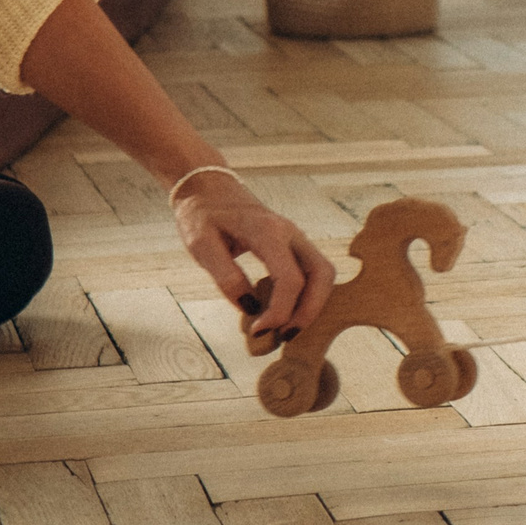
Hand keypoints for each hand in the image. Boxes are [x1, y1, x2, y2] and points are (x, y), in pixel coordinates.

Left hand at [173, 174, 336, 336]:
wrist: (208, 187)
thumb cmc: (202, 215)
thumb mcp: (201, 245)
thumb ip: (225, 276)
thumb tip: (249, 307)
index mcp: (268, 231)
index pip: (290, 279)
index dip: (280, 311)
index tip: (258, 331)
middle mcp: (290, 232)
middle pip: (321, 274)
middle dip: (310, 311)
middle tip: (285, 337)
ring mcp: (296, 237)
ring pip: (324, 273)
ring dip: (313, 304)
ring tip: (287, 328)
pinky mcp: (294, 244)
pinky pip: (313, 271)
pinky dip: (308, 295)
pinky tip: (286, 311)